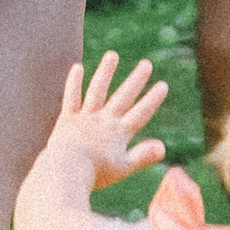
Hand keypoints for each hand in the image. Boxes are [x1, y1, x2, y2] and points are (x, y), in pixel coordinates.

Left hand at [45, 48, 169, 187]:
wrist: (66, 170)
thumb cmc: (95, 174)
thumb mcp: (123, 168)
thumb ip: (143, 156)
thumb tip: (163, 147)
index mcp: (119, 133)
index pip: (140, 113)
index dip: (152, 99)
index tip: (163, 84)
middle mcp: (104, 120)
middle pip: (123, 97)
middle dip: (136, 80)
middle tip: (146, 64)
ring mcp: (85, 117)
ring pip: (97, 90)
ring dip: (106, 72)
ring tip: (112, 55)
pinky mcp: (67, 119)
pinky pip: (71, 97)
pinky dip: (74, 82)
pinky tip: (78, 67)